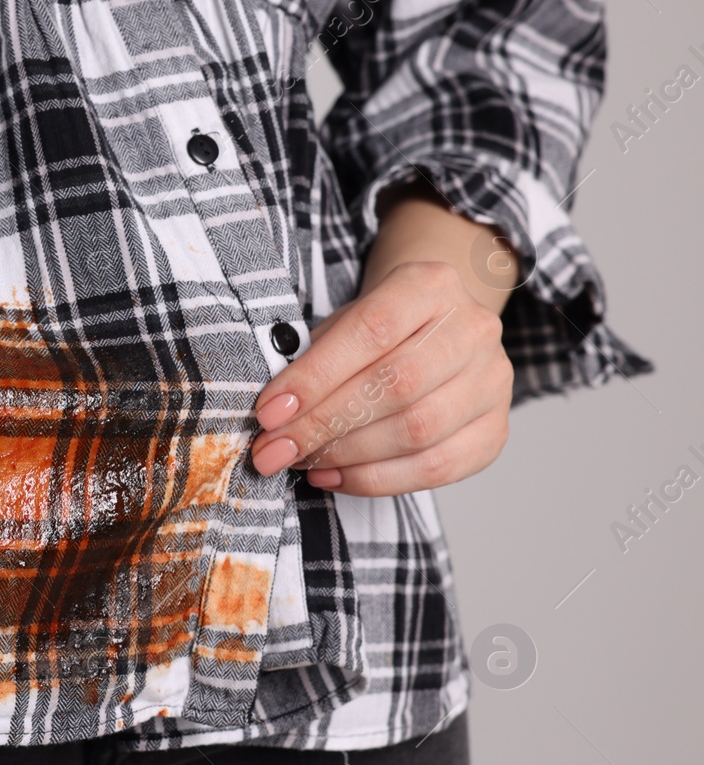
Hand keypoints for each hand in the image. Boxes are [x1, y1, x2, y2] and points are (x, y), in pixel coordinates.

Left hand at [248, 260, 512, 495]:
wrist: (434, 332)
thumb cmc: (376, 331)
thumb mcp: (343, 323)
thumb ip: (312, 359)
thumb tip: (274, 416)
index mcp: (431, 285)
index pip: (371, 331)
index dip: (315, 377)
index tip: (269, 412)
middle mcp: (473, 329)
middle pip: (397, 385)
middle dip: (324, 424)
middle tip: (275, 450)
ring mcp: (493, 381)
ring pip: (418, 431)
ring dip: (347, 455)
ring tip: (302, 462)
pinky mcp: (495, 430)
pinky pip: (437, 467)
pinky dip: (377, 480)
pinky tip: (336, 476)